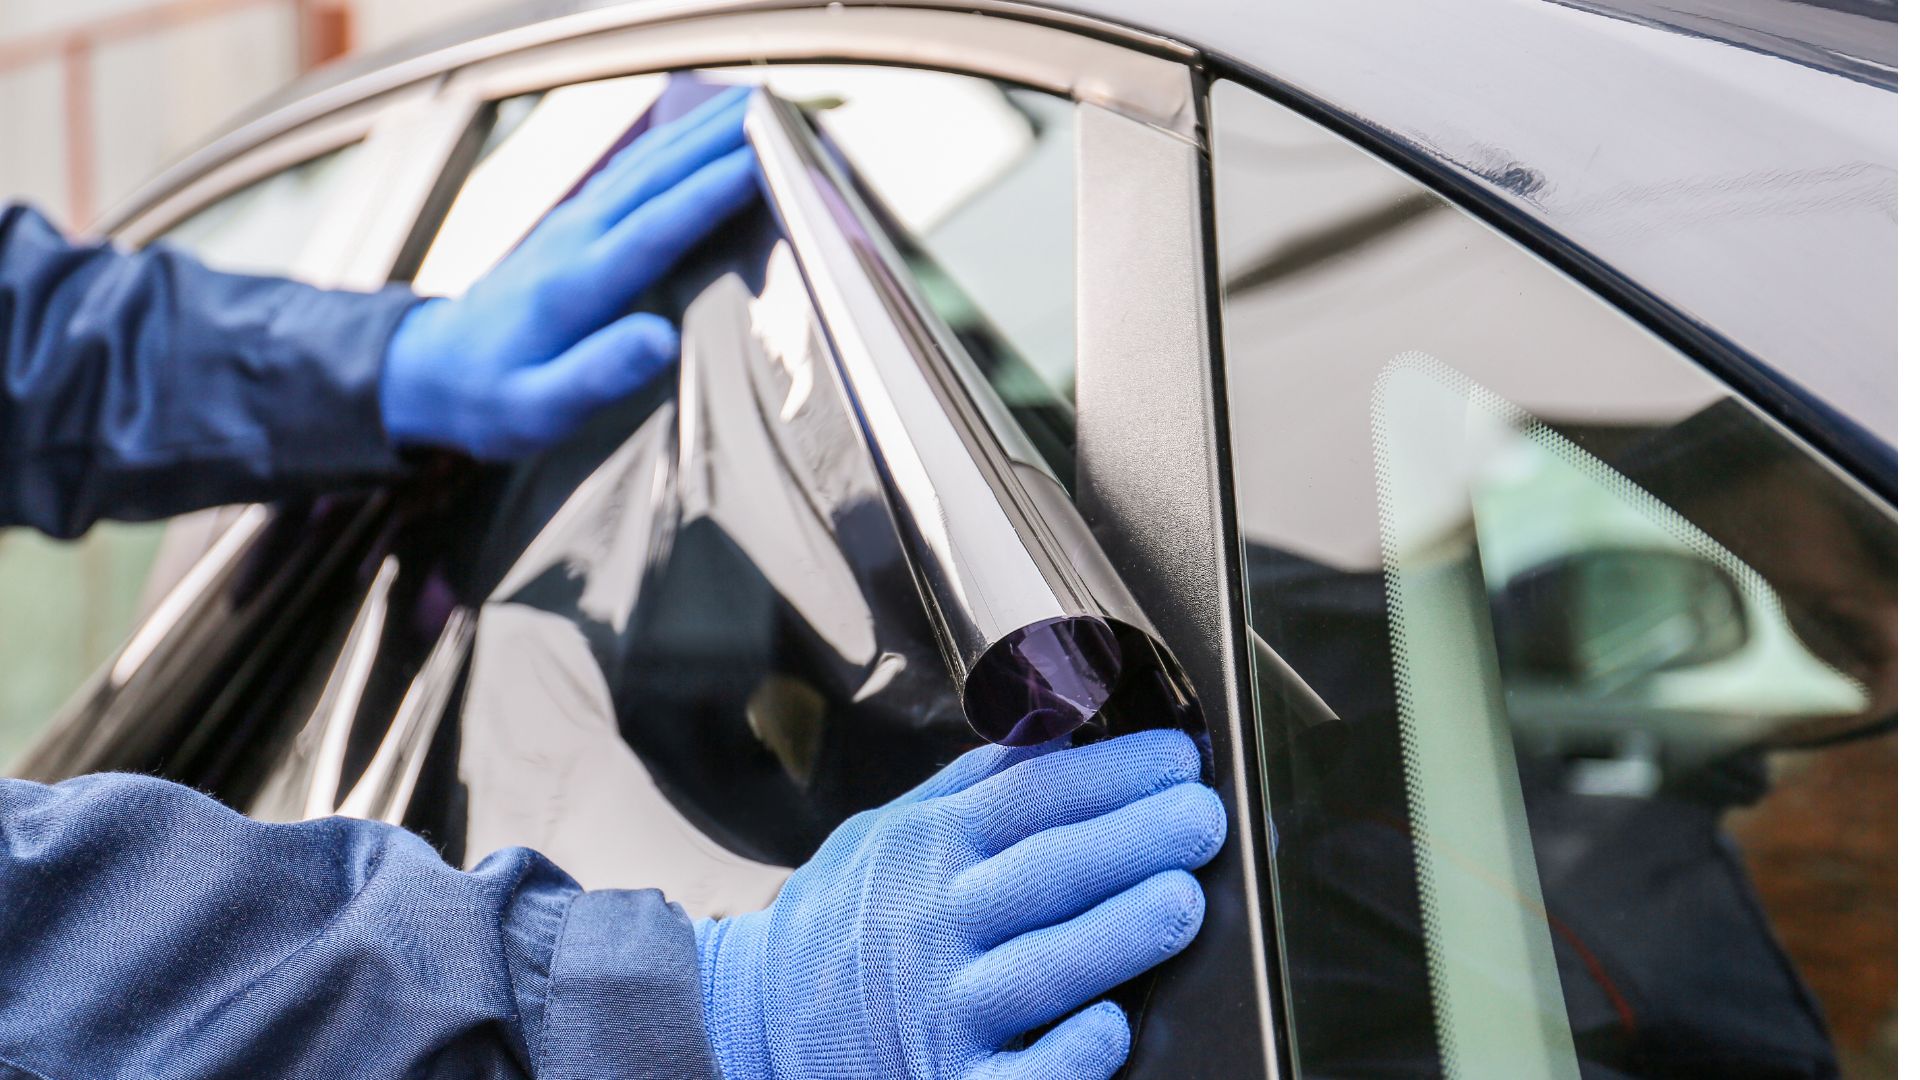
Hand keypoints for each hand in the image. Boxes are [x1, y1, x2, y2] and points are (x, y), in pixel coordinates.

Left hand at [381, 85, 755, 458]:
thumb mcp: (537, 410)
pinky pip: (634, 171)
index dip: (711, 194)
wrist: (432, 371)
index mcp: (575, 287)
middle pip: (656, 176)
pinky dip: (674, 144)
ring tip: (754, 106)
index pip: (655, 227)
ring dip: (700, 131)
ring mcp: (573, 224)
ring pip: (646, 163)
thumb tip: (659, 341)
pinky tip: (702, 133)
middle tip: (778, 112)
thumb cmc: (491, 399)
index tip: (763, 164)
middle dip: (717, 141)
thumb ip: (597, 375)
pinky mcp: (575, 222)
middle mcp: (575, 239)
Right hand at [694, 729, 1227, 1079]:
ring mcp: (940, 1011)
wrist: (751, 1024)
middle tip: (1200, 817)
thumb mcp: (890, 828)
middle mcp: (933, 924)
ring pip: (1040, 970)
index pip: (1030, 797)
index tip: (1177, 758)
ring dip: (1116, 933)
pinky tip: (1111, 1026)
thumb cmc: (844, 921)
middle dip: (1132, 839)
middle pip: (1044, 871)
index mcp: (928, 849)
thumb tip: (1062, 715)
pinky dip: (1066, 1056)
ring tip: (1179, 899)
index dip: (1111, 772)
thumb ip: (977, 779)